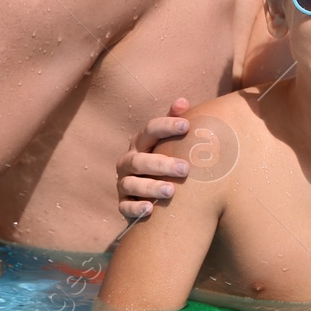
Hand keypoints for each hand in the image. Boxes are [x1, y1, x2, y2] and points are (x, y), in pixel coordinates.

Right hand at [116, 97, 191, 219]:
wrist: (150, 191)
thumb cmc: (164, 159)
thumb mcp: (168, 141)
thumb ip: (174, 122)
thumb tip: (182, 101)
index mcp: (141, 143)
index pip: (149, 130)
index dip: (166, 126)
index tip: (186, 126)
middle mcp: (128, 161)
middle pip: (139, 160)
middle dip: (161, 164)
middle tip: (185, 169)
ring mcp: (124, 183)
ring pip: (131, 184)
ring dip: (150, 187)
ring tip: (170, 191)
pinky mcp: (124, 204)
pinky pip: (125, 207)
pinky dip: (136, 208)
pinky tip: (150, 209)